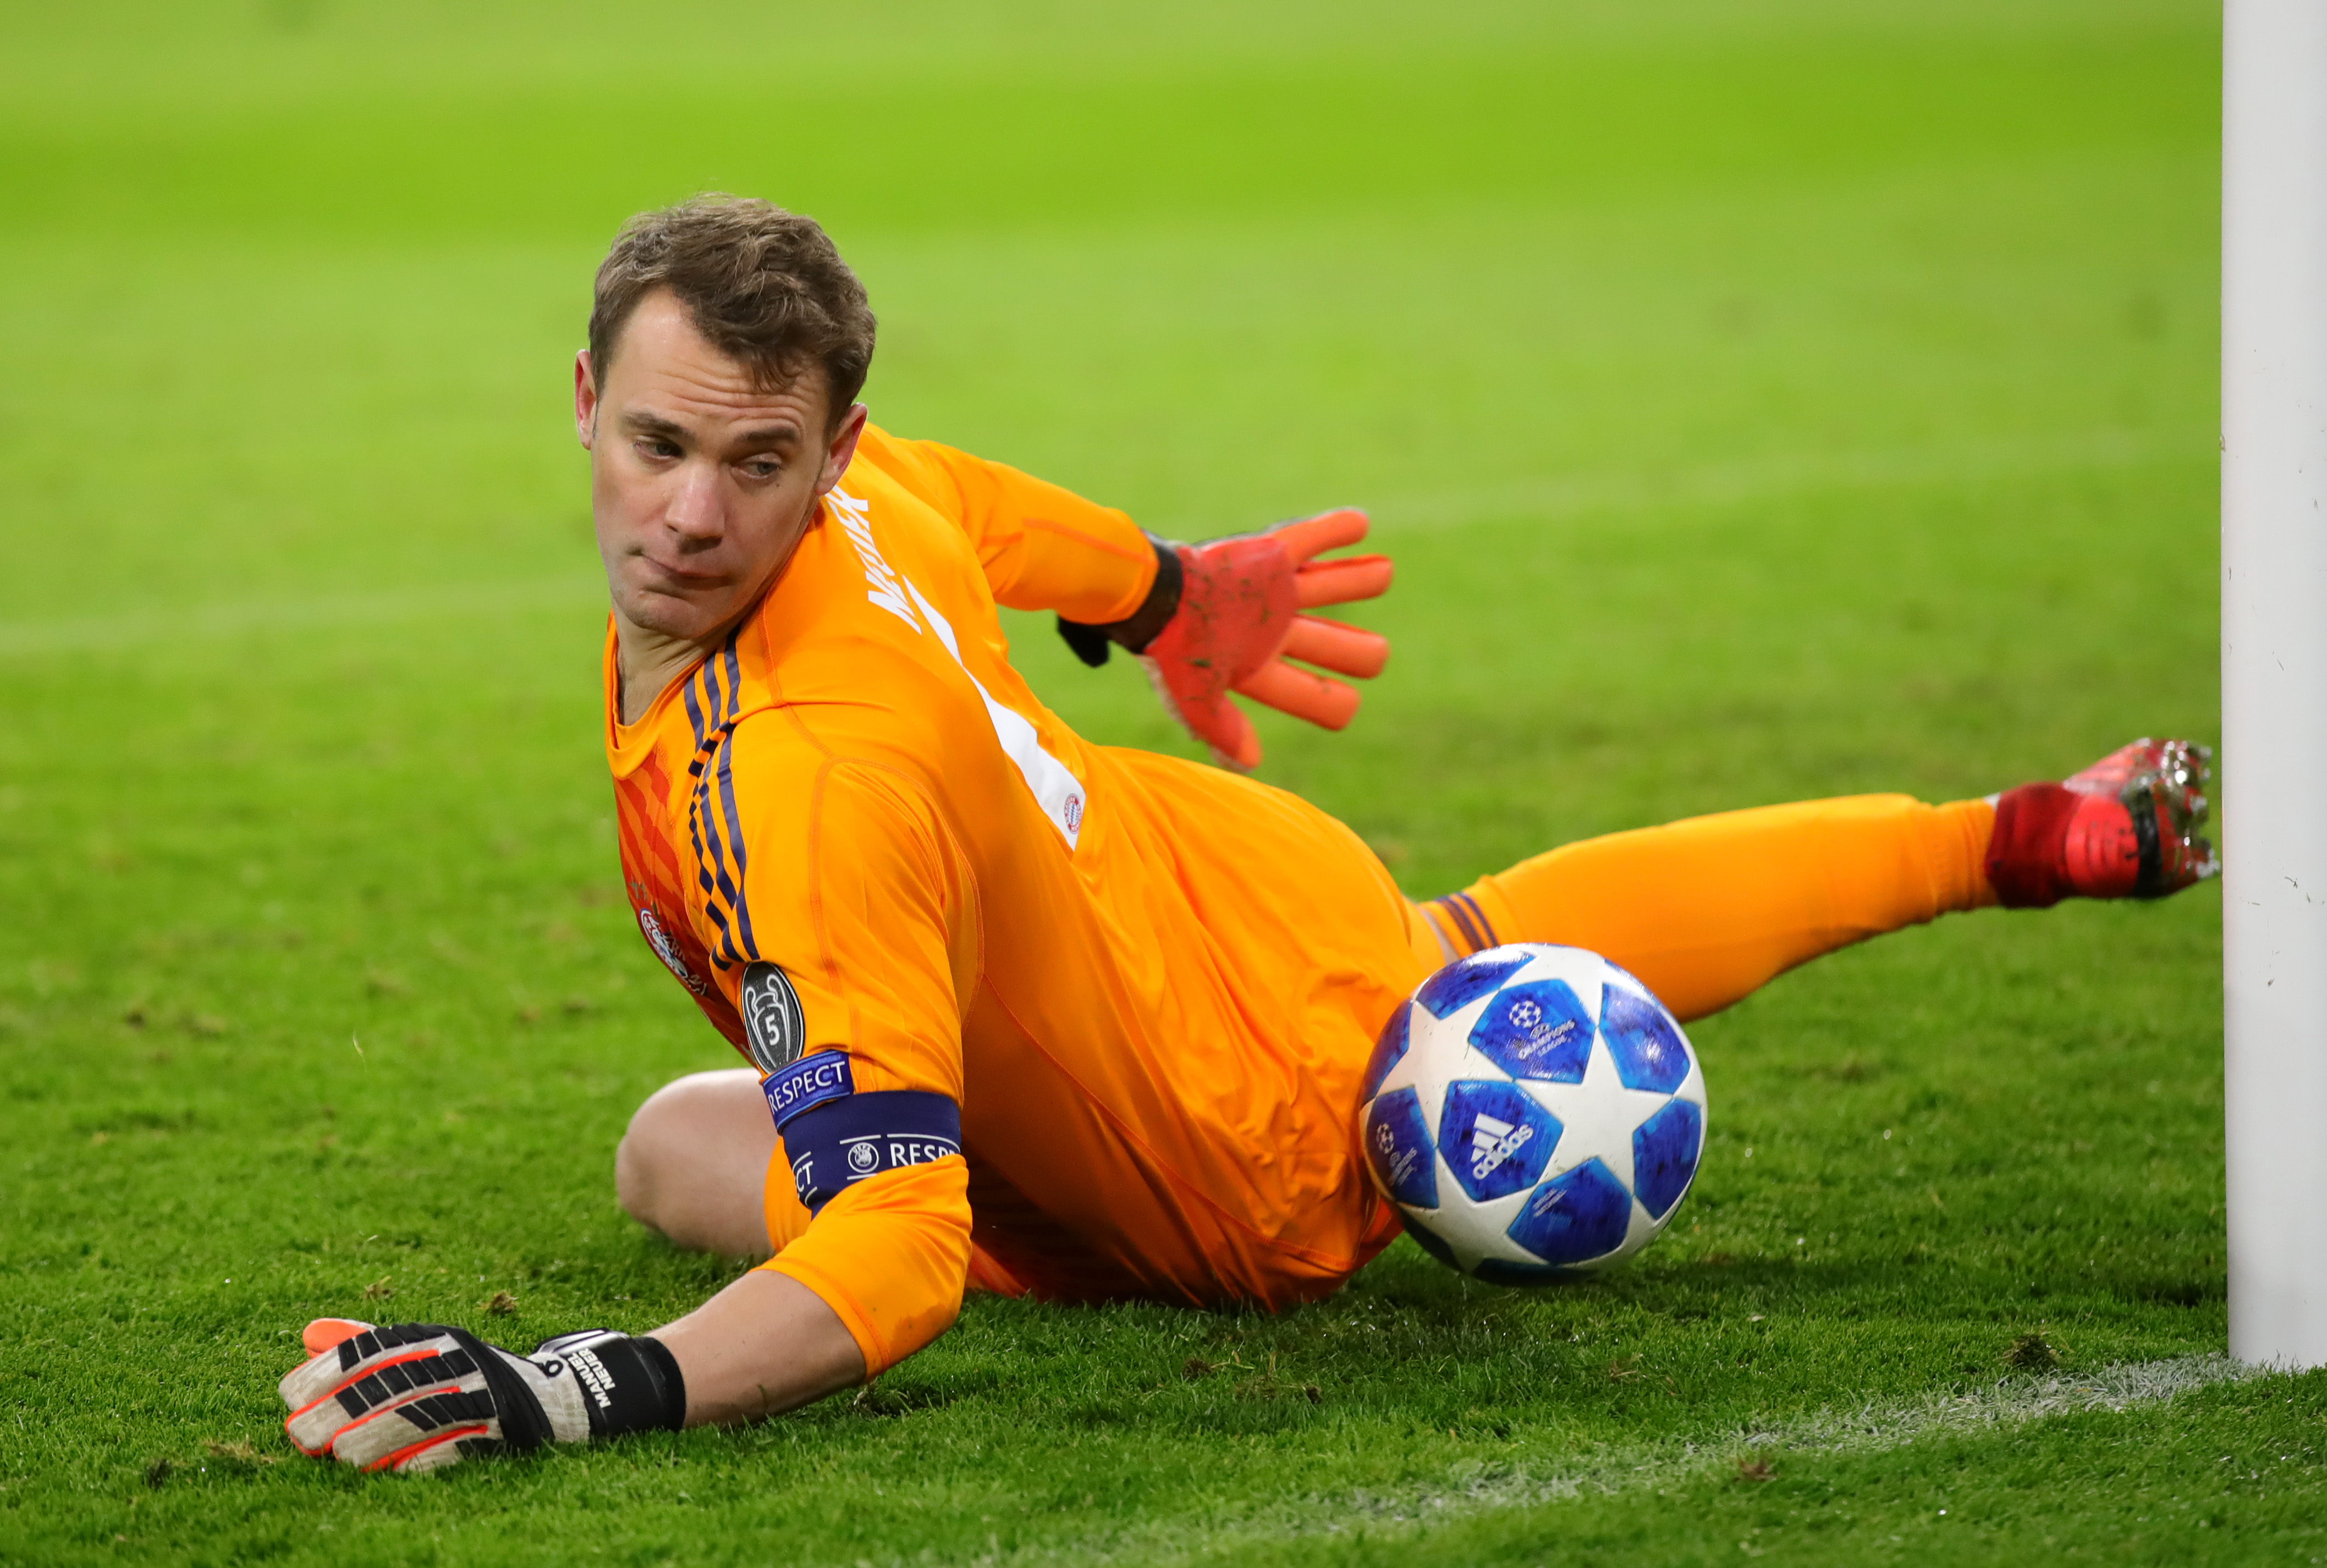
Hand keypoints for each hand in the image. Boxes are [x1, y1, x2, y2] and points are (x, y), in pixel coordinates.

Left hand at [278, 1317, 683, 1473]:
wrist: (564, 1397)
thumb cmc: (474, 1378)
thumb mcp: (428, 1352)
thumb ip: (369, 1346)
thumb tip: (306, 1334)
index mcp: (439, 1338)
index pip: (376, 1346)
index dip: (330, 1367)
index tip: (288, 1392)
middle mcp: (462, 1360)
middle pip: (392, 1380)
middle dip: (340, 1406)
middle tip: (298, 1433)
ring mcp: (486, 1395)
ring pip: (423, 1413)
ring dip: (377, 1436)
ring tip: (339, 1456)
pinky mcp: (506, 1430)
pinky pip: (461, 1445)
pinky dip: (428, 1458)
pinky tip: (398, 1471)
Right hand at [1063, 509, 1389, 768]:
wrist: (1153, 597)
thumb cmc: (1171, 649)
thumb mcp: (1193, 698)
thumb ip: (1220, 728)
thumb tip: (1250, 762)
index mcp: (1258, 668)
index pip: (1312, 695)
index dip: (1335, 704)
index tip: (1349, 704)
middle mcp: (1273, 630)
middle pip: (1333, 646)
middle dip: (1359, 652)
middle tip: (1376, 654)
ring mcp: (1275, 592)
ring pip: (1333, 586)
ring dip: (1362, 580)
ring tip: (1385, 573)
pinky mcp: (1270, 555)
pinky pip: (1313, 539)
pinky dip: (1339, 530)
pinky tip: (1362, 524)